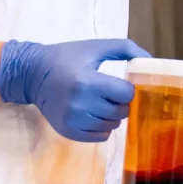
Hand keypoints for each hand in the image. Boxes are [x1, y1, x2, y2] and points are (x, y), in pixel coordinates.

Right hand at [0, 38, 147, 142]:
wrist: (33, 74)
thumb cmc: (67, 57)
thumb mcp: (95, 47)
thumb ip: (125, 48)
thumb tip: (149, 61)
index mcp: (87, 82)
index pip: (126, 94)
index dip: (128, 88)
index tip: (121, 82)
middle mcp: (80, 105)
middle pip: (121, 111)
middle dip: (121, 101)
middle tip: (111, 92)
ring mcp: (73, 121)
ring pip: (113, 125)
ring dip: (113, 114)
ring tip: (101, 101)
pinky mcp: (68, 132)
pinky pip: (101, 136)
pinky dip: (103, 126)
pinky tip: (94, 113)